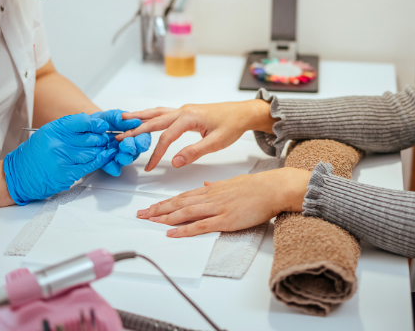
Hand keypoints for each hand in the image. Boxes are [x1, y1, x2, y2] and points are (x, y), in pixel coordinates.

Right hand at [4, 113, 116, 204]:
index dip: (97, 124)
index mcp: (54, 129)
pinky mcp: (66, 174)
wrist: (19, 175)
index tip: (103, 126)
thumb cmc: (36, 153)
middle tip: (107, 138)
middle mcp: (58, 143)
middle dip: (102, 138)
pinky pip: (90, 165)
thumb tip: (95, 122)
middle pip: (91, 138)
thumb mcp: (49, 133)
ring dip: (102, 150)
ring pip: (93, 152)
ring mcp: (62, 159)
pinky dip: (101, 160)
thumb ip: (70, 127)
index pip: (83, 122)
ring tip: (107, 147)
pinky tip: (105, 156)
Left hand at [90, 110, 149, 176]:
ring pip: (126, 159)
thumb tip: (136, 122)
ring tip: (119, 156)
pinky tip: (112, 166)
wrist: (89, 125)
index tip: (137, 140)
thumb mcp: (114, 116)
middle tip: (126, 145)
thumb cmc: (104, 119)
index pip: (143, 138)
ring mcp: (119, 154)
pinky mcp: (109, 161)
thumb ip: (124, 120)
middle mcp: (129, 145)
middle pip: (136, 150)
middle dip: (133, 149)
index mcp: (134, 133)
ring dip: (125, 158)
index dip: (143, 140)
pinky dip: (113, 167)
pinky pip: (113, 167)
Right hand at [117, 100, 275, 171]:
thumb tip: (174, 162)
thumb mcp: (216, 143)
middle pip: (154, 121)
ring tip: (123, 118)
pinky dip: (151, 115)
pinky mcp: (186, 112)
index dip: (155, 154)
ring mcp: (184, 109)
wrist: (242, 113)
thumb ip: (194, 152)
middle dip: (135, 129)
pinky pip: (163, 113)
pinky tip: (144, 118)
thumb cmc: (232, 126)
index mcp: (189, 117)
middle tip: (118, 136)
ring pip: (157, 113)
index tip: (148, 167)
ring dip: (140, 117)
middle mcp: (183, 110)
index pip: (166, 137)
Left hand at [136, 167, 311, 236]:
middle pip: (178, 204)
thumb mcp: (232, 182)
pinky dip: (184, 229)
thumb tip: (204, 184)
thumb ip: (216, 185)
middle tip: (141, 214)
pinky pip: (200, 225)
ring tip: (149, 221)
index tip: (151, 206)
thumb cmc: (256, 187)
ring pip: (185, 213)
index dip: (165, 202)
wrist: (273, 188)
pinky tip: (172, 232)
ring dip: (165, 217)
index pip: (182, 196)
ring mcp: (217, 208)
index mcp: (211, 189)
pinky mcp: (225, 219)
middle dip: (158, 209)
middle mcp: (210, 197)